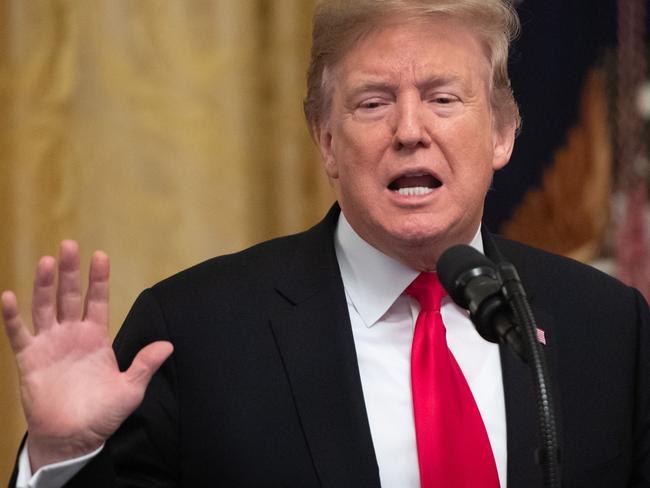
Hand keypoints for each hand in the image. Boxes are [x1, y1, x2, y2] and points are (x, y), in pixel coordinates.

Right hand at [1, 240, 172, 471]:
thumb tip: (169, 345)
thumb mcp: (130, 389)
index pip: (97, 300)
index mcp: (96, 337)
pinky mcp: (29, 359)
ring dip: (44, 285)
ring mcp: (49, 344)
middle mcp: (72, 335)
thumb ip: (145, 365)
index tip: (99, 255)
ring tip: (47, 261)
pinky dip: (12, 316)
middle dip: (69, 272)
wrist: (73, 439)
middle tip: (69, 245)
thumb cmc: (102, 415)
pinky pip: (19, 334)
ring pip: (44, 307)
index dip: (98, 279)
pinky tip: (9, 296)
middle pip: (69, 296)